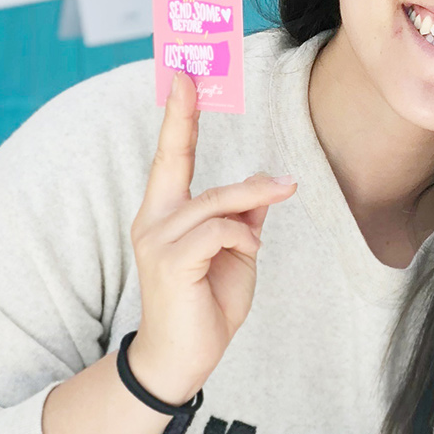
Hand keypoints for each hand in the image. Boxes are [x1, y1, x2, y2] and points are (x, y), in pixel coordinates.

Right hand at [127, 75, 296, 404]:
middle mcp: (153, 220)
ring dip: (252, 209)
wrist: (184, 358)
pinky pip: (220, 231)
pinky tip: (248, 257)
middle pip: (195, 171)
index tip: (184, 75)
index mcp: (165, 212)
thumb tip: (266, 186)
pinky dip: (243, 241)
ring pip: (217, 202)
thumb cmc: (208, 303)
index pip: (171, 156)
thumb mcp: (236, 251)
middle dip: (234, 168)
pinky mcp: (169, 261)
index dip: (179, 115)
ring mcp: (157, 240)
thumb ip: (244, 216)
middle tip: (281, 176)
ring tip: (264, 233)